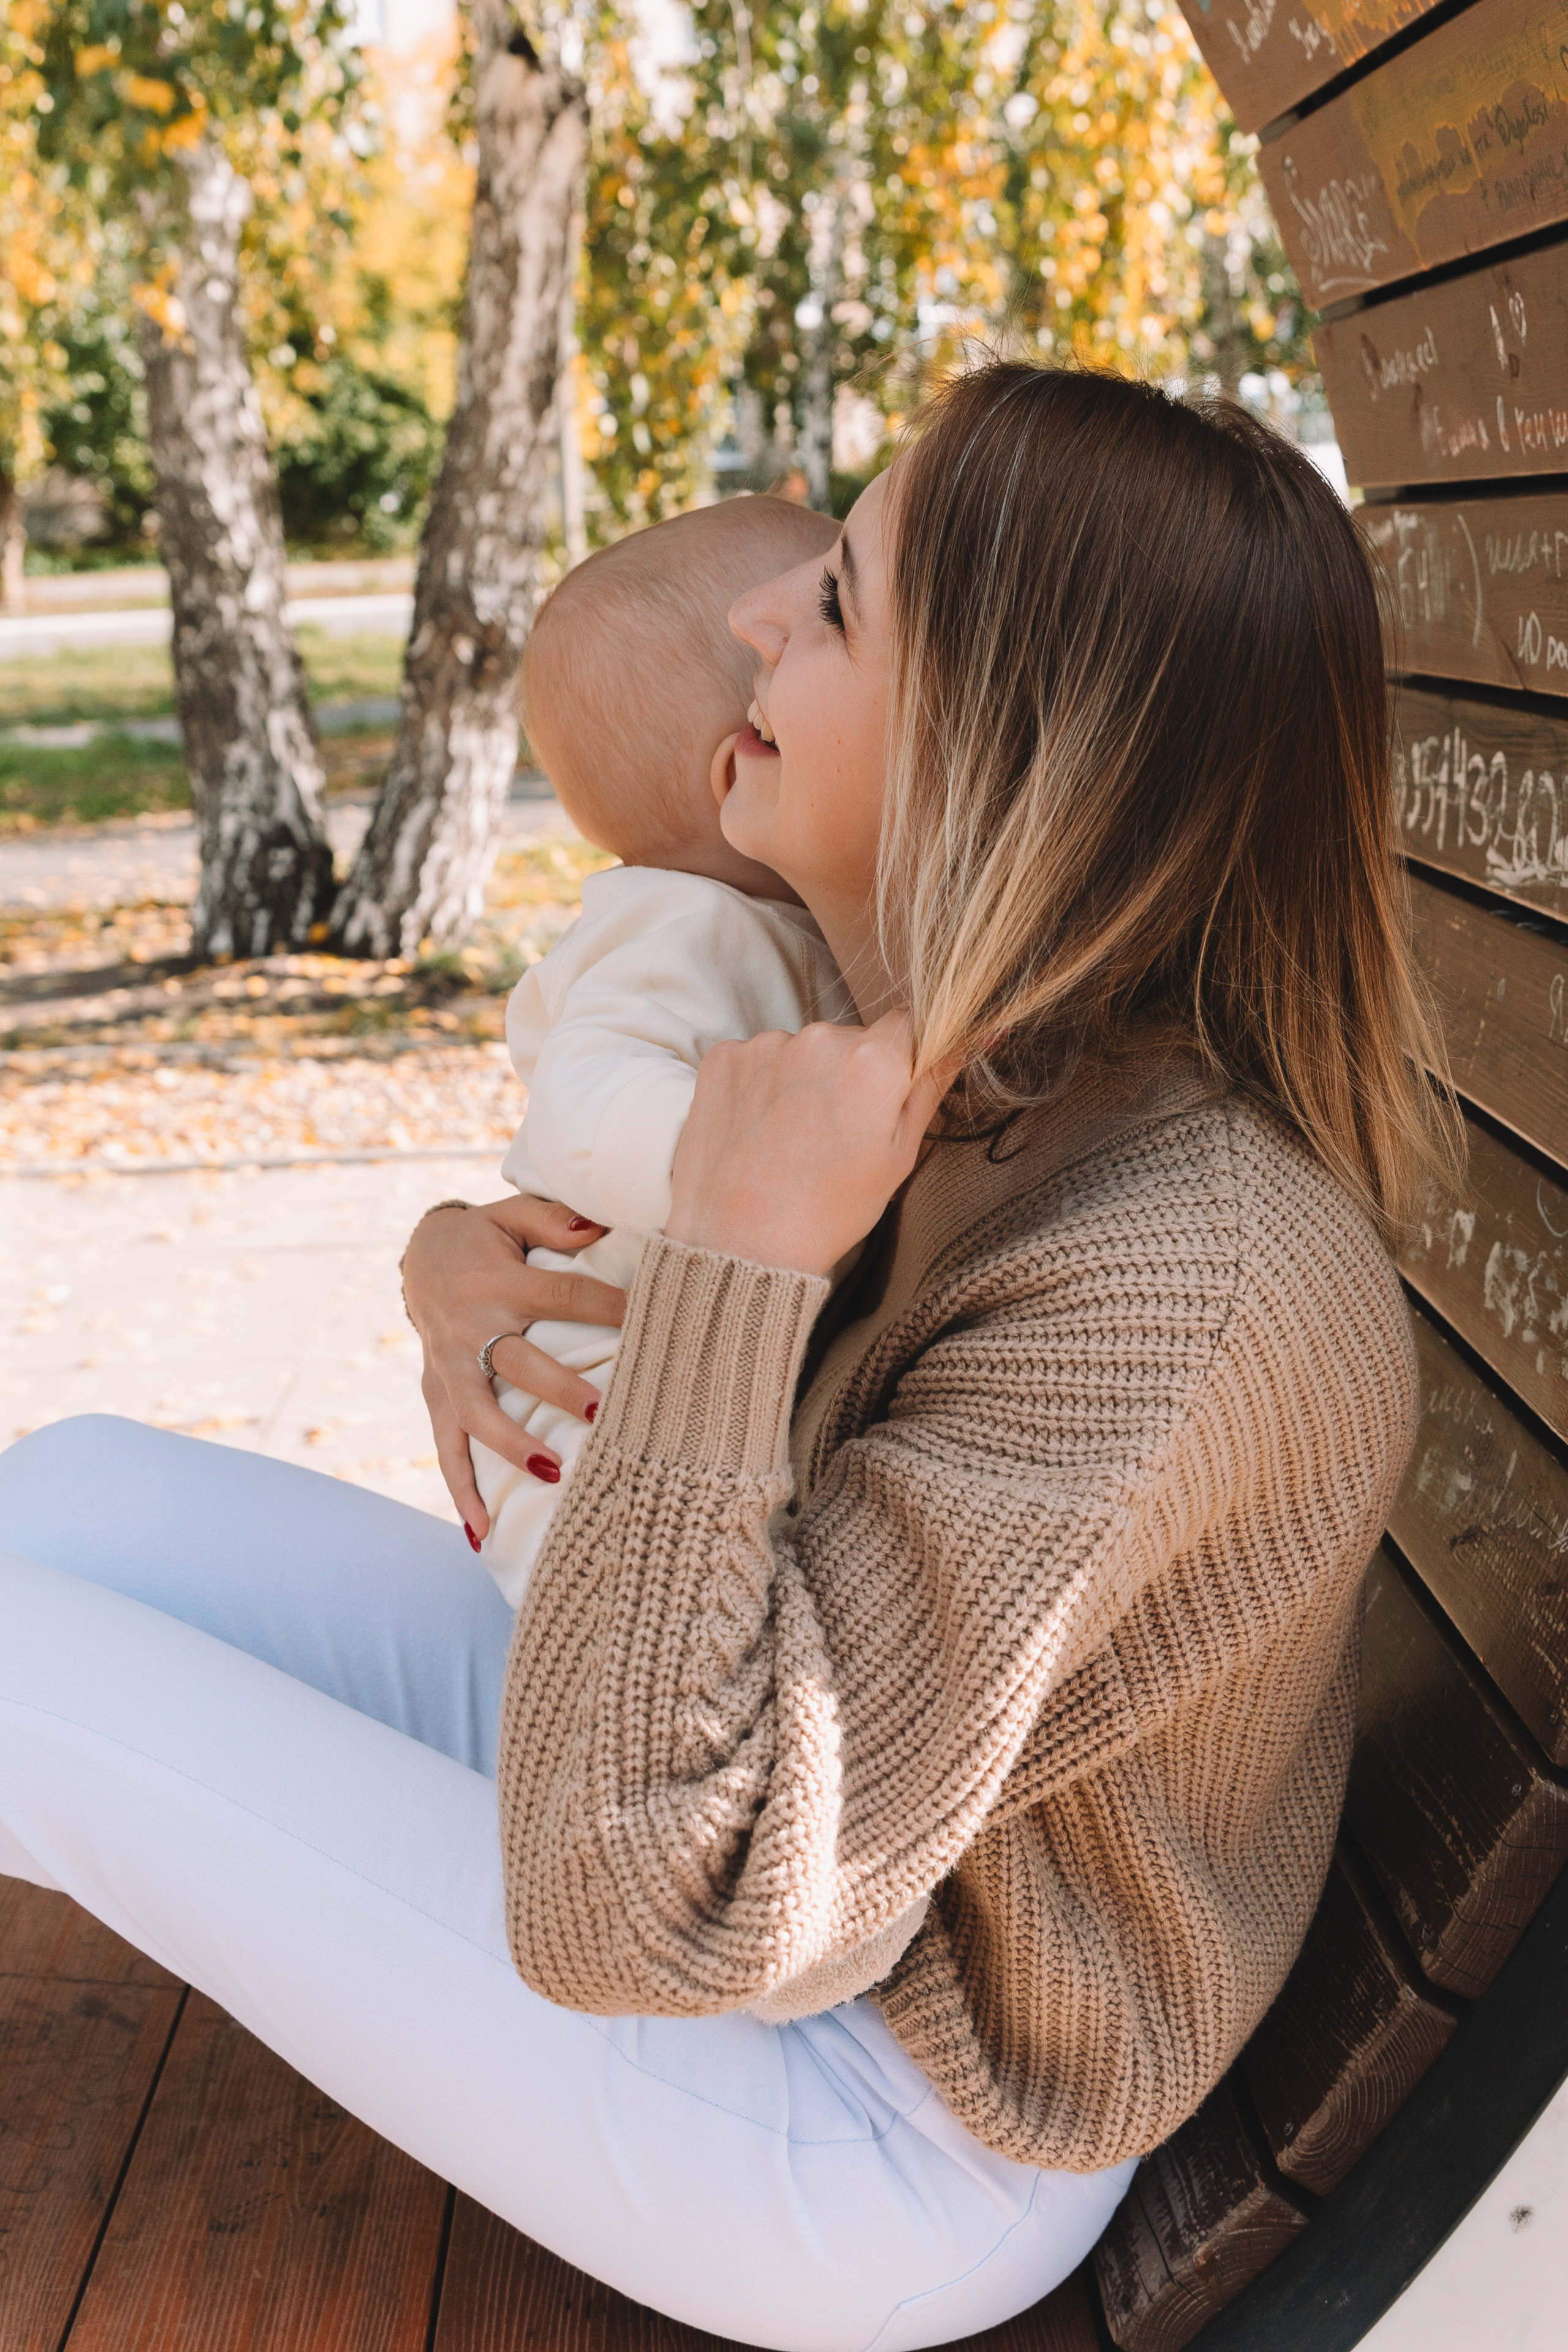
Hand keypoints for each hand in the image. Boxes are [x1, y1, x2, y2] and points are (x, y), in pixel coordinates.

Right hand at [401, 1194, 625, 1536]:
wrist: (418, 1254)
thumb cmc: (486, 1237)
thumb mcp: (514, 1214)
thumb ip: (556, 1219)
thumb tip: (600, 1224)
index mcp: (498, 1280)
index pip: (561, 1295)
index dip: (607, 1305)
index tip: (651, 1321)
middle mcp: (470, 1326)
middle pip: (516, 1362)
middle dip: (557, 1389)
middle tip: (602, 1415)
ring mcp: (449, 1365)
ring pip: (476, 1413)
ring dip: (511, 1446)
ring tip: (552, 1473)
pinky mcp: (437, 1392)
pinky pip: (446, 1447)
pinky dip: (461, 1491)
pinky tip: (481, 1533)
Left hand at [665, 1010, 954, 1277]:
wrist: (741, 1244)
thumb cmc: (829, 1210)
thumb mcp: (899, 1156)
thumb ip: (932, 1084)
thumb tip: (974, 1030)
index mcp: (875, 1061)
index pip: (908, 1024)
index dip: (901, 1060)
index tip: (885, 1095)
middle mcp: (820, 1038)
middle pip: (851, 1039)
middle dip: (850, 1073)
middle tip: (835, 1133)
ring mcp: (766, 1045)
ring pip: (802, 1049)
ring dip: (803, 1079)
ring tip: (791, 1138)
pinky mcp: (723, 1057)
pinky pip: (757, 1058)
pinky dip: (760, 1085)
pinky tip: (759, 1130)